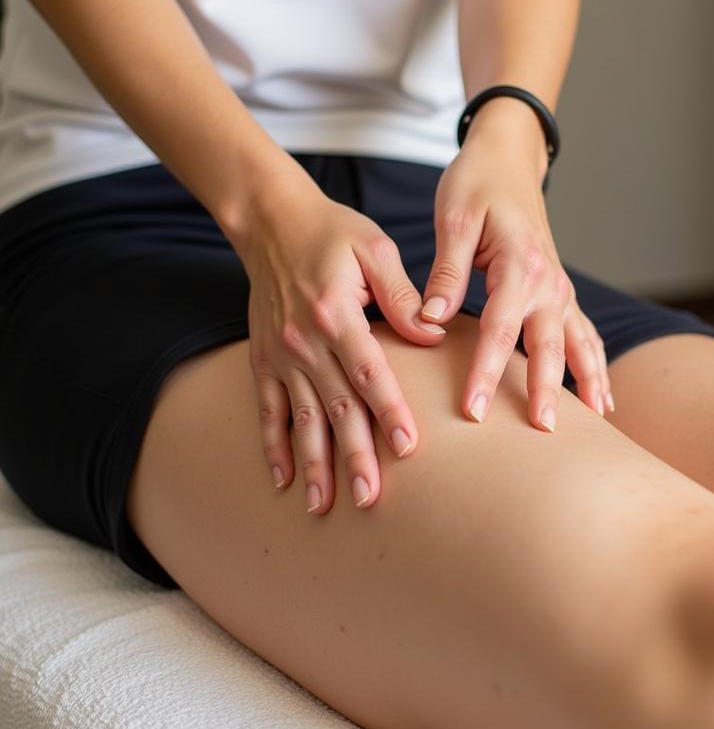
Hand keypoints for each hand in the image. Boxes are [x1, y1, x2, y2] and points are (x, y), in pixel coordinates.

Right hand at [235, 180, 446, 513]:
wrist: (271, 222)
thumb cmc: (333, 233)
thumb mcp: (375, 250)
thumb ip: (402, 296)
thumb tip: (433, 332)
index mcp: (336, 314)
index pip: (367, 372)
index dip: (388, 410)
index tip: (407, 447)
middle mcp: (305, 341)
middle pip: (336, 408)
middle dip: (354, 457)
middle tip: (371, 499)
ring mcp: (280, 355)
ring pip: (302, 419)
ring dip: (314, 465)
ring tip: (325, 506)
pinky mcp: (264, 360)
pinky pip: (268, 410)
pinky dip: (274, 446)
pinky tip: (283, 480)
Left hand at [418, 131, 612, 431]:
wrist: (507, 158)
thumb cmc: (475, 184)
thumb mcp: (453, 219)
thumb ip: (445, 273)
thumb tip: (430, 322)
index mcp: (519, 264)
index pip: (500, 330)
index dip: (485, 372)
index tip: (472, 411)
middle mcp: (549, 280)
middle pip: (549, 346)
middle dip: (545, 391)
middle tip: (542, 434)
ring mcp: (561, 288)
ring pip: (580, 344)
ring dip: (587, 384)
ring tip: (595, 426)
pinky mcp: (561, 292)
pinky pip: (586, 335)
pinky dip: (596, 366)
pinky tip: (602, 401)